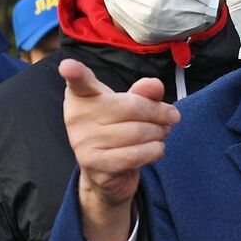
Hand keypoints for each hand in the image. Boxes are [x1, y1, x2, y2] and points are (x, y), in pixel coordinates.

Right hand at [60, 59, 179, 240]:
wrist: (105, 173)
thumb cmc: (116, 130)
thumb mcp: (128, 106)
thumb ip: (143, 93)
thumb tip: (155, 86)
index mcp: (81, 96)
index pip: (79, 83)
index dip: (74, 73)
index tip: (68, 66)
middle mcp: (76, 119)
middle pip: (129, 107)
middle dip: (159, 112)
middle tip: (172, 116)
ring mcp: (83, 144)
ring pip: (136, 133)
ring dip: (159, 133)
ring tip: (162, 133)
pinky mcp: (95, 166)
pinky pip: (135, 155)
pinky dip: (154, 150)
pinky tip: (156, 148)